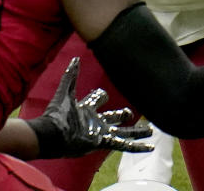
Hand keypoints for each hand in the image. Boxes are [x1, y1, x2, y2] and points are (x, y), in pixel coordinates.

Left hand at [28, 57, 152, 157]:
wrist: (52, 134)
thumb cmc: (57, 114)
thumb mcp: (66, 92)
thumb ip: (71, 75)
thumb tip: (76, 58)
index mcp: (85, 108)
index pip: (98, 99)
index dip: (100, 95)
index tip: (102, 94)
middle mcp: (94, 122)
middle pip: (113, 117)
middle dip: (122, 115)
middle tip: (130, 113)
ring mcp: (100, 133)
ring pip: (123, 132)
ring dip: (137, 132)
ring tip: (150, 130)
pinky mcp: (102, 142)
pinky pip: (124, 144)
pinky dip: (137, 146)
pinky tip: (150, 146)